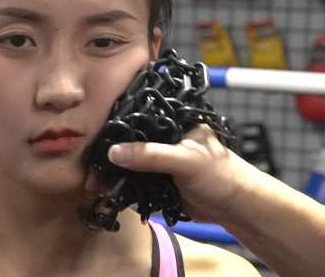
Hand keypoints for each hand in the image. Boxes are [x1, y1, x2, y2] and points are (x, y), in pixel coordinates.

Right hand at [105, 124, 256, 223]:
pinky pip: (133, 180)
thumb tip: (114, 152)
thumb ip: (151, 155)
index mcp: (172, 120)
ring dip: (111, 173)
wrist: (234, 207)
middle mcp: (163, 136)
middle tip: (90, 169)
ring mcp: (159, 158)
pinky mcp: (157, 179)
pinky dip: (120, 186)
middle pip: (128, 141)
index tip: (92, 140)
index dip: (115, 128)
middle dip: (108, 155)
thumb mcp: (185, 159)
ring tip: (93, 183)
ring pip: (127, 162)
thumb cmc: (220, 174)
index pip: (137, 118)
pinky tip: (105, 190)